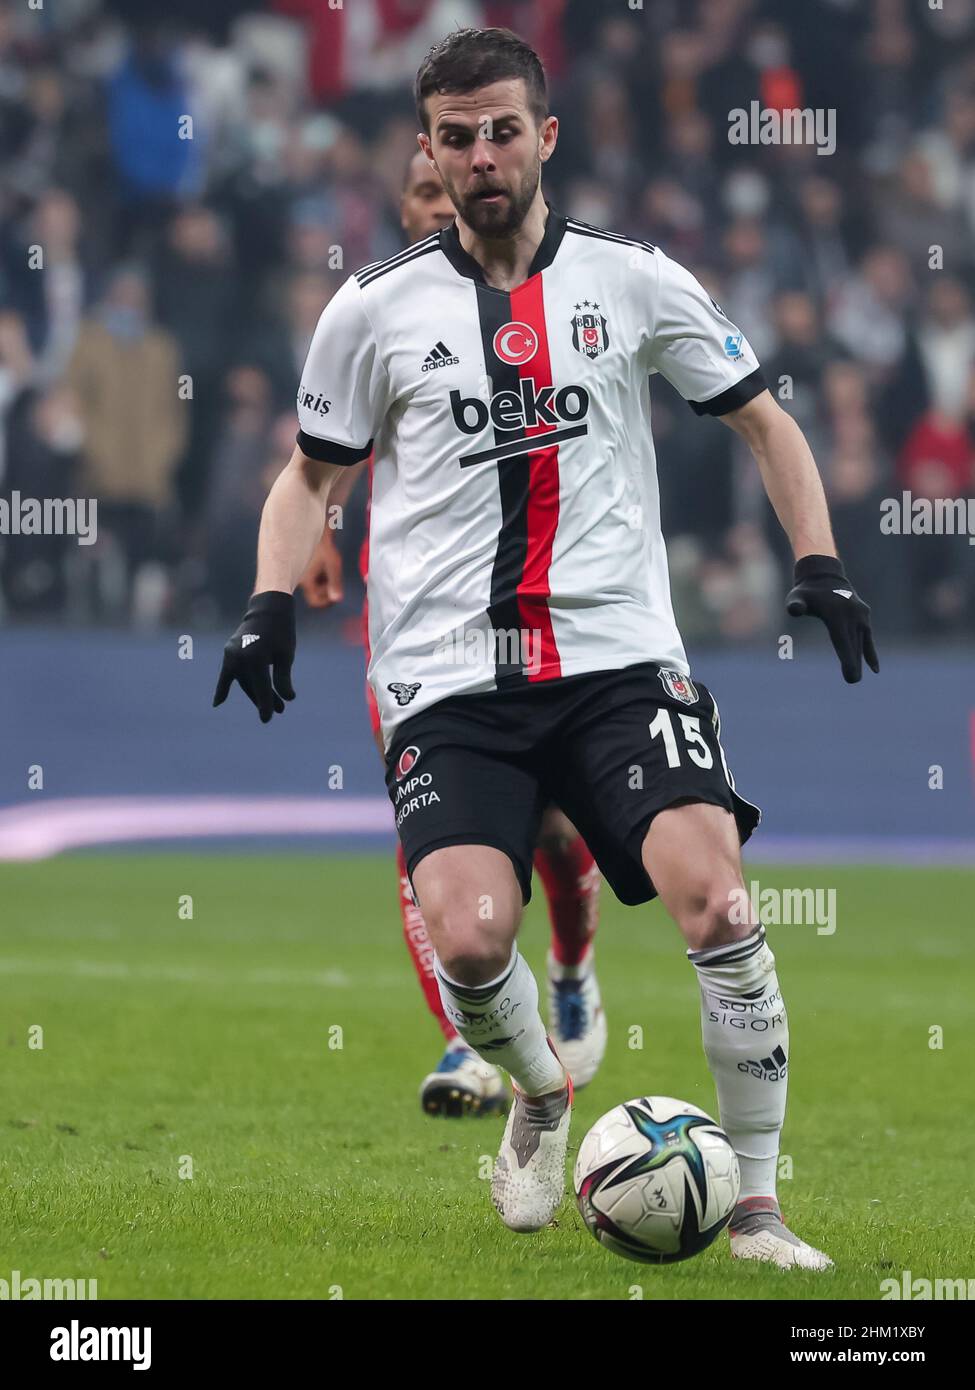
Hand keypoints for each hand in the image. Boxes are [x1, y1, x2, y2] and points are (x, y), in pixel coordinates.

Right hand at [213, 590, 295, 721]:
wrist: (267, 609)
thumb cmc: (281, 632)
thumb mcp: (286, 656)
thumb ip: (283, 678)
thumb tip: (288, 699)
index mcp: (255, 657)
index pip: (261, 687)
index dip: (266, 704)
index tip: (268, 718)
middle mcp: (239, 656)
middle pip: (251, 686)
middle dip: (264, 700)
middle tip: (278, 712)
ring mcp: (231, 654)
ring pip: (243, 681)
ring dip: (255, 693)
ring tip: (273, 705)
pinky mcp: (229, 653)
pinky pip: (228, 674)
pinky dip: (224, 687)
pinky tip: (218, 703)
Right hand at [300, 529, 343, 608]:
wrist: (308, 526)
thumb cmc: (320, 543)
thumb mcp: (332, 563)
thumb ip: (335, 582)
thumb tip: (337, 599)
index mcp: (306, 581)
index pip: (315, 602)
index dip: (327, 602)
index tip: (336, 594)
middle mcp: (300, 579)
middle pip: (316, 594)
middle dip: (327, 589)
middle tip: (335, 577)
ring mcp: (300, 573)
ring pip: (315, 585)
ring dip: (325, 580)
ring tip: (330, 566)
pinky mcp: (301, 565)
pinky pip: (312, 576)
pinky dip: (320, 573)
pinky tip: (325, 562)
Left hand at [786, 554, 878, 683]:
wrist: (825, 575)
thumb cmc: (806, 592)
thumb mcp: (796, 597)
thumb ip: (795, 605)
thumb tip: (795, 610)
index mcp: (837, 614)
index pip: (842, 641)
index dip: (847, 660)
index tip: (851, 676)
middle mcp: (852, 615)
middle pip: (853, 644)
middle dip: (853, 664)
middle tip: (852, 681)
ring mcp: (861, 614)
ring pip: (861, 642)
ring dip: (860, 660)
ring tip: (855, 677)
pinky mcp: (864, 615)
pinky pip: (868, 637)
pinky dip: (870, 652)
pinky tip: (874, 669)